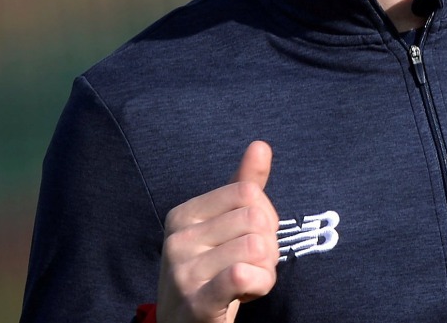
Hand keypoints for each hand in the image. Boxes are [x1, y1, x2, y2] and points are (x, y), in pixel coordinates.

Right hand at [157, 141, 278, 322]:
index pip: (248, 192)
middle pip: (256, 219)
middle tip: (252, 265)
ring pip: (256, 247)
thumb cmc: (212, 274)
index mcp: (184, 214)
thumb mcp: (225, 227)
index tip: (251, 240)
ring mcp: (183, 271)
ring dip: (266, 270)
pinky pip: (242, 274)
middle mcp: (178, 238)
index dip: (266, 218)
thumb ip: (243, 186)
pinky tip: (248, 292)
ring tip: (248, 281)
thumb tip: (261, 145)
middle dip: (268, 246)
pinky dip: (260, 284)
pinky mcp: (196, 301)